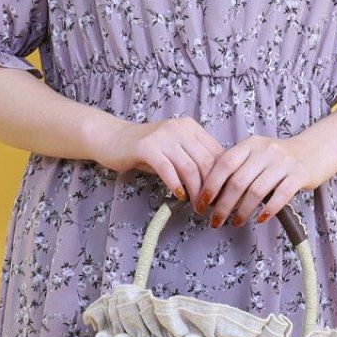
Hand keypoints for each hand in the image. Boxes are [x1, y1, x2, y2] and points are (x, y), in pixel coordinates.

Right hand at [89, 112, 225, 203]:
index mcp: (191, 128)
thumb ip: (194, 161)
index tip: (224, 198)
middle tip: (212, 208)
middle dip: (212, 189)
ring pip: (190, 168)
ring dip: (196, 192)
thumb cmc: (147, 150)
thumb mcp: (175, 151)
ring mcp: (163, 136)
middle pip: (207, 162)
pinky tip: (179, 197)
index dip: (223, 178)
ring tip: (197, 207)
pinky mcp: (146, 147)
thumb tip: (218, 186)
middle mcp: (180, 128)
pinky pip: (167, 169)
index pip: (217, 154)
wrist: (112, 138)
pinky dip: (176, 185)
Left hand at [193, 132, 325, 225]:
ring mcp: (283, 162)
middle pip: (238, 181)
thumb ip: (237, 168)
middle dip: (223, 205)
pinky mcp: (299, 174)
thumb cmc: (279, 159)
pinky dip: (268, 210)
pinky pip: (280, 196)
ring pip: (256, 191)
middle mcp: (266, 150)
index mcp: (250, 144)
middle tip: (215, 221)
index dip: (211, 185)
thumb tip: (210, 193)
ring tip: (236, 223)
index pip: (224, 163)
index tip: (202, 203)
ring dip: (242, 211)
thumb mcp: (256, 154)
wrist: (315, 150)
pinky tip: (260, 219)